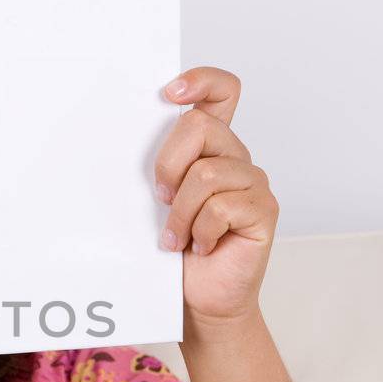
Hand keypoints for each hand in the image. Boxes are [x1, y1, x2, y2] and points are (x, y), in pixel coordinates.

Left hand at [152, 67, 278, 330]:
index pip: (222, 92)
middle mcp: (236, 158)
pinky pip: (221, 206)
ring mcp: (253, 183)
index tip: (169, 93)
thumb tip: (119, 136)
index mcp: (212, 146)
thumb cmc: (175, 250)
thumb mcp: (157, 200)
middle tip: (161, 199)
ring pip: (206, 173)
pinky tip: (200, 246)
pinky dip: (200, 231)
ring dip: (180, 212)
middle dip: (168, 164)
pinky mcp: (263, 211)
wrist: (198, 300)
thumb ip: (156, 166)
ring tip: (176, 236)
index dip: (201, 81)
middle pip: (202, 126)